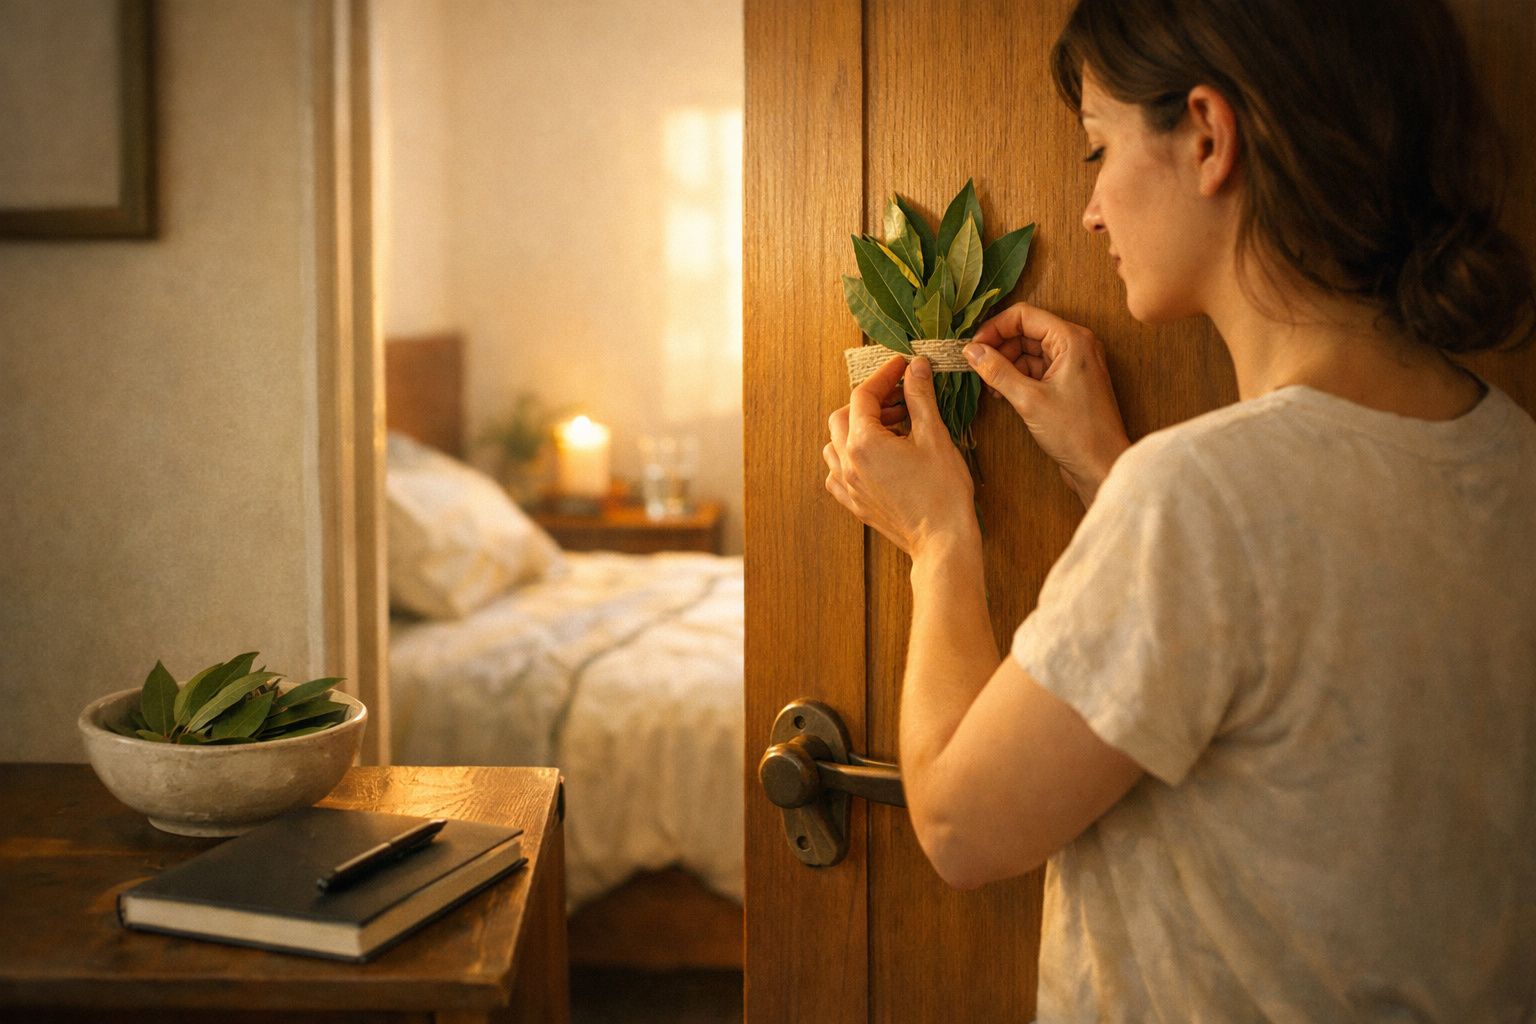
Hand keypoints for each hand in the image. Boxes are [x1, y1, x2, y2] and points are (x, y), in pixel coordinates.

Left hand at [824, 355, 977, 557]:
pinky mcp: (854, 503)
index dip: (884, 375)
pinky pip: (837, 471)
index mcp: (863, 443)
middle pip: (844, 416)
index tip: (902, 366)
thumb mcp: (934, 436)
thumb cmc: (942, 491)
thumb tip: (916, 367)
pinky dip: (850, 456)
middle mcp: (847, 463)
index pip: (863, 395)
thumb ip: (920, 397)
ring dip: (857, 428)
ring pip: (835, 443)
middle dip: (870, 401)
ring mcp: (847, 486)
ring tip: (890, 426)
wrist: (942, 541)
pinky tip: (876, 456)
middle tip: (900, 397)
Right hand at [966, 301, 1129, 506]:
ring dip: (1006, 364)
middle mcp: (1075, 345)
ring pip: (1029, 351)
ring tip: (989, 386)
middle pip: (1026, 332)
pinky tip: (1002, 393)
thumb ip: (997, 371)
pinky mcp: (1068, 382)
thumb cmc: (1075, 432)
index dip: (995, 328)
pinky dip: (1018, 377)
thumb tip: (971, 351)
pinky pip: (1037, 369)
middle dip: (999, 347)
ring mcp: (1073, 364)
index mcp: (1072, 339)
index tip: (973, 347)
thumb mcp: (1028, 400)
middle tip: (976, 368)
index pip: (1024, 316)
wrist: (1102, 466)